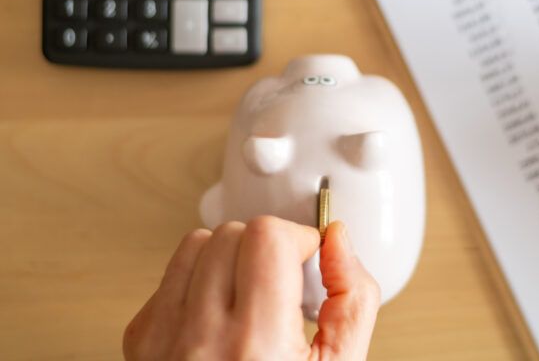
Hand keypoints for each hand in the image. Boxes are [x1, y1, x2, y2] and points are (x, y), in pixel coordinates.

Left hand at [123, 217, 379, 360]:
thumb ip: (353, 300)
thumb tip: (338, 241)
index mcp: (256, 349)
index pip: (266, 238)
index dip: (299, 238)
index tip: (309, 260)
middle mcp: (199, 343)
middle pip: (232, 234)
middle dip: (268, 248)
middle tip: (285, 283)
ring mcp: (161, 344)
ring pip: (195, 246)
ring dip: (231, 257)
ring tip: (253, 295)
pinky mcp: (139, 346)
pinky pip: (168, 279)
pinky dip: (199, 282)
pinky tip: (223, 313)